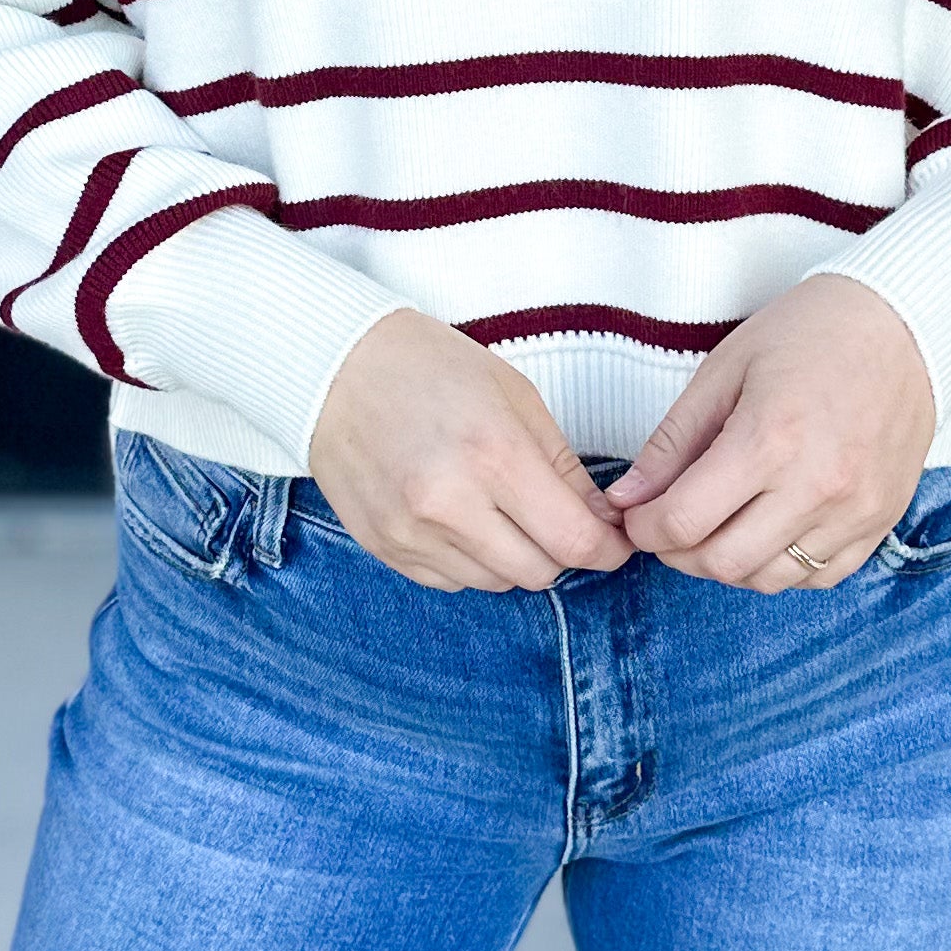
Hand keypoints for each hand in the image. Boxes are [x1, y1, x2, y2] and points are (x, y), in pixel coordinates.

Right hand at [309, 308, 628, 592]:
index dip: (608, 549)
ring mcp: (411, 532)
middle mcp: (450, 503)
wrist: (333, 367)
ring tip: (498, 507)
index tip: (616, 543)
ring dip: (513, 556)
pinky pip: (451, 581)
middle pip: (539, 572)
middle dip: (561, 551)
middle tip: (557, 517)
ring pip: (496, 583)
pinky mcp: (384, 547)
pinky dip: (469, 560)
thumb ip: (562, 466)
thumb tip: (601, 521)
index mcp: (493, 455)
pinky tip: (459, 517)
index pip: (573, 540)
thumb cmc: (430, 367)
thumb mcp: (514, 396)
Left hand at [610, 275, 933, 590]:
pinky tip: (767, 530)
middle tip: (669, 523)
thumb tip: (627, 498)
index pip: (684, 522)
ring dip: (728, 562)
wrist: (906, 325)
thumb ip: (673, 442)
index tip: (637, 514)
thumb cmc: (811, 333)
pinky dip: (782, 566)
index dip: (644, 527)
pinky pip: (819, 577)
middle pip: (722, 563)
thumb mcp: (726, 370)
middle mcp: (816, 486)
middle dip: (678, 552)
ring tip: (718, 524)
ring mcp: (855, 511)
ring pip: (769, 579)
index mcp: (769, 439)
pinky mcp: (880, 521)